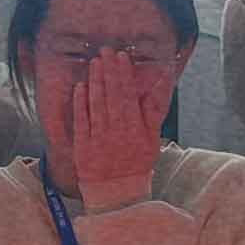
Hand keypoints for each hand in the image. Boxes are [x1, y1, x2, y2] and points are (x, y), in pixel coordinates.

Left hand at [53, 53, 168, 208]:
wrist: (118, 193)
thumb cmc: (137, 163)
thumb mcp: (152, 137)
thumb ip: (155, 108)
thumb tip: (163, 80)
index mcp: (135, 128)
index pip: (129, 95)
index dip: (124, 74)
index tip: (121, 57)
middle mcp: (117, 131)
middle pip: (112, 96)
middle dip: (108, 72)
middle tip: (104, 51)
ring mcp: (98, 138)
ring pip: (96, 104)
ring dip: (95, 82)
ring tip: (94, 63)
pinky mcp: (82, 146)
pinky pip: (81, 121)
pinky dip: (80, 103)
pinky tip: (80, 87)